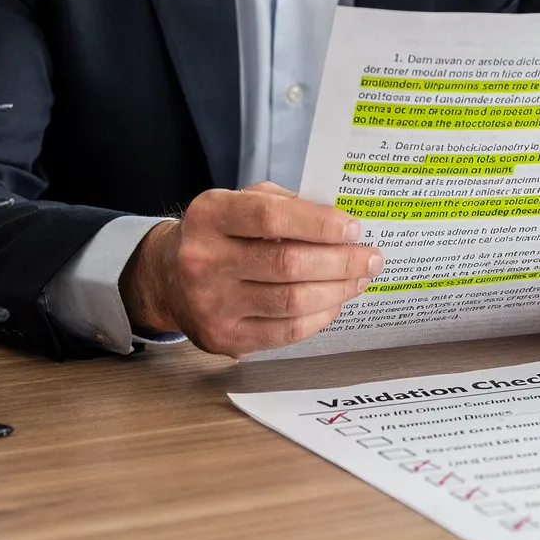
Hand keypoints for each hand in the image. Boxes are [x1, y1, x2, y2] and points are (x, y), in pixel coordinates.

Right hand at [121, 182, 381, 356]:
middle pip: (288, 263)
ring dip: (337, 291)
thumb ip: (286, 206)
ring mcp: (211, 303)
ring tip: (359, 280)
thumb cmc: (219, 234)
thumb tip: (341, 227)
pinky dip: (318, 317)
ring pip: (291, 301)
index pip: (271, 217)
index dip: (319, 223)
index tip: (353, 228)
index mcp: (210, 215)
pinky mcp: (223, 337)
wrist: (168, 278)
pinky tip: (334, 303)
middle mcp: (204, 259)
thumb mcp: (240, 202)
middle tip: (371, 258)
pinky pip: (285, 332)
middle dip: (341, 261)